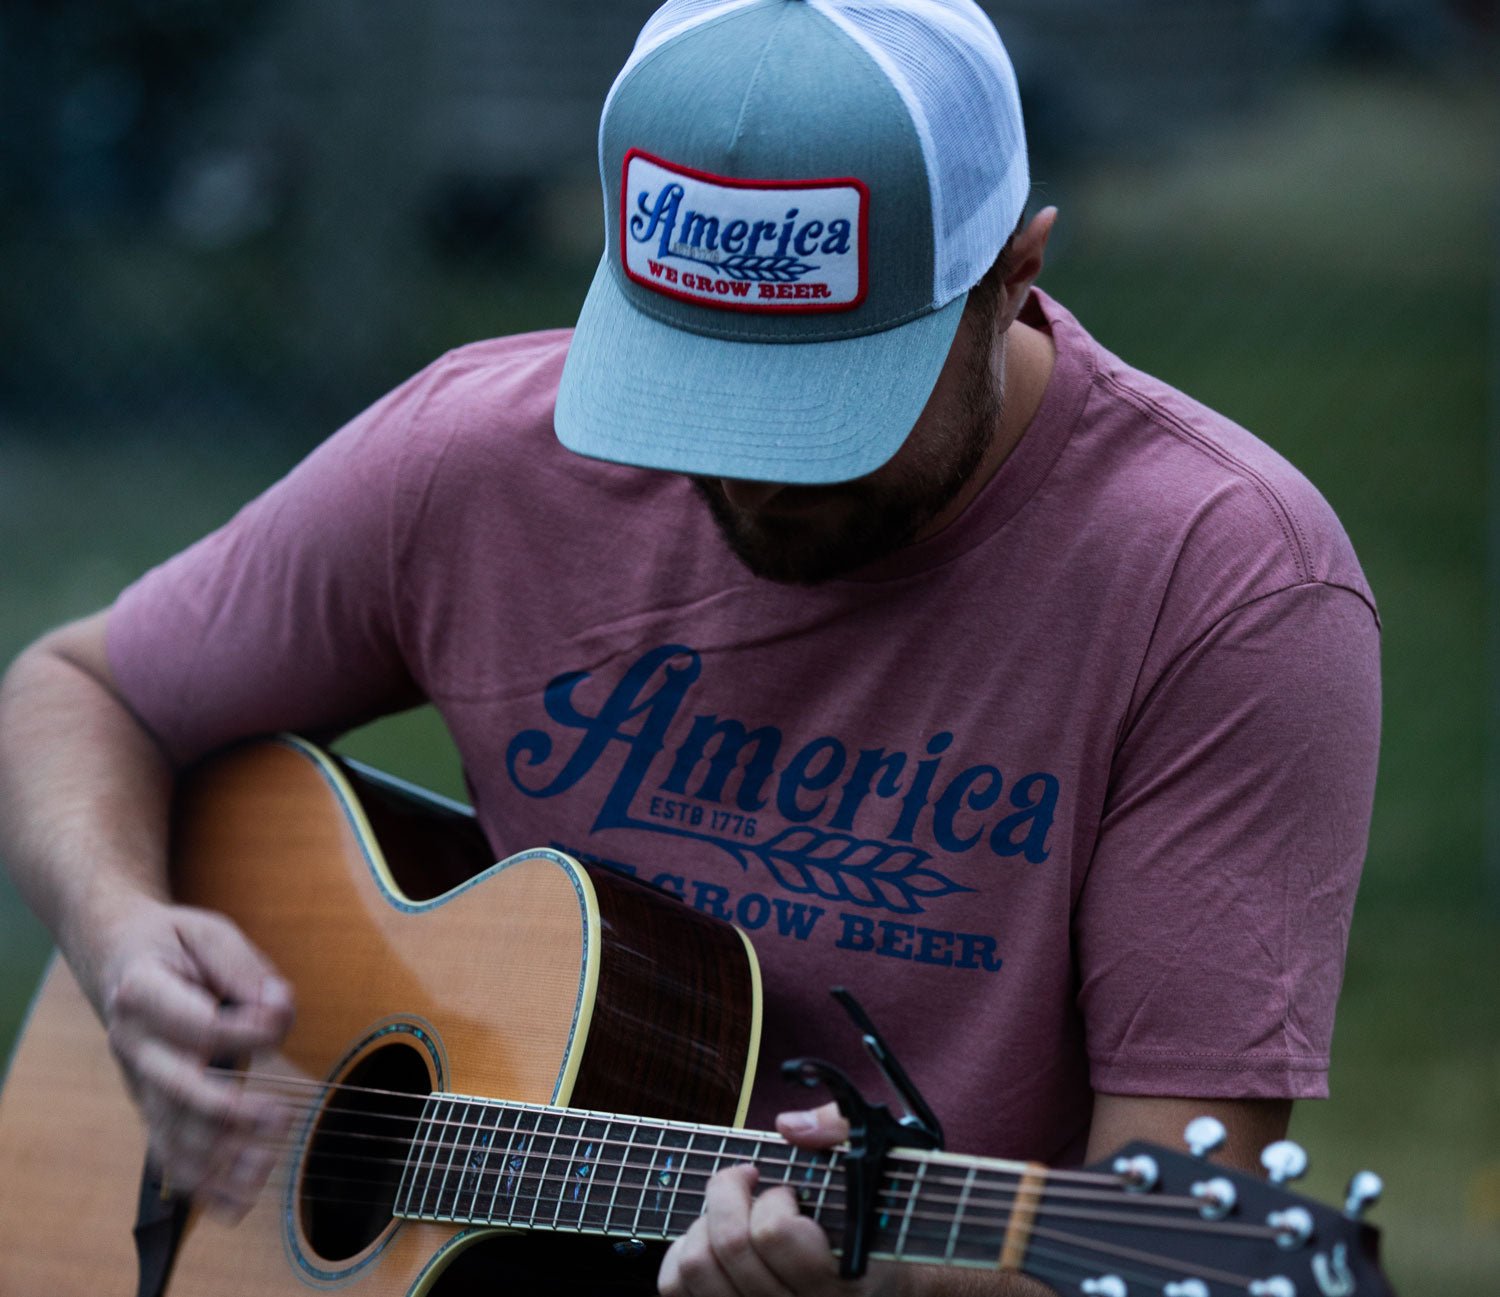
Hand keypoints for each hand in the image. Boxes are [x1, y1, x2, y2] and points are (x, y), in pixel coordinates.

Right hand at [95, 899, 294, 1219]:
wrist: (120, 955)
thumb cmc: (174, 943)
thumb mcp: (210, 933)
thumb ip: (246, 969)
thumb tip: (279, 1008)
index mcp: (141, 993)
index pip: (195, 1024)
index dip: (244, 1029)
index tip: (280, 1020)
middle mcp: (132, 1044)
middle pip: (176, 1090)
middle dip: (229, 1110)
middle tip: (280, 1118)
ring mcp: (138, 1080)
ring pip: (172, 1132)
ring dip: (219, 1157)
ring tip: (265, 1166)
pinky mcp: (152, 1104)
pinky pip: (170, 1153)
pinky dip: (202, 1183)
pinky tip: (239, 1201)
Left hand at [659, 1102, 904, 1296]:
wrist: (887, 1283)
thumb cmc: (880, 1218)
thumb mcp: (881, 1167)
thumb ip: (841, 1135)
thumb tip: (789, 1127)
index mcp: (843, 1276)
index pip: (774, 1234)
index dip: (774, 1199)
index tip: (788, 1191)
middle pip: (728, 1245)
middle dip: (729, 1193)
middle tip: (749, 1181)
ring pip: (696, 1267)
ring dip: (706, 1223)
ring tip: (733, 1213)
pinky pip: (677, 1287)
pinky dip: (684, 1251)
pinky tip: (713, 1237)